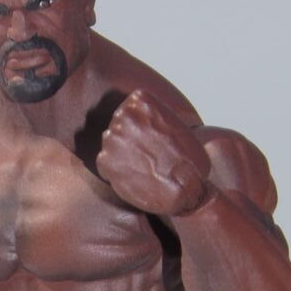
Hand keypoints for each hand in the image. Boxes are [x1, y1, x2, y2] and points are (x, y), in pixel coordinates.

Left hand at [96, 90, 210, 215]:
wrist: (184, 190)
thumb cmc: (187, 160)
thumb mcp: (176, 123)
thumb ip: (154, 116)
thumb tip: (143, 120)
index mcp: (141, 101)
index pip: (130, 108)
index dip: (139, 125)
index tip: (150, 137)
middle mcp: (123, 115)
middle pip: (118, 125)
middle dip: (129, 139)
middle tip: (146, 154)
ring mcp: (112, 138)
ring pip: (111, 144)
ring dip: (121, 154)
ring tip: (142, 166)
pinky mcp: (105, 161)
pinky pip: (104, 164)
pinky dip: (115, 171)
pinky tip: (133, 176)